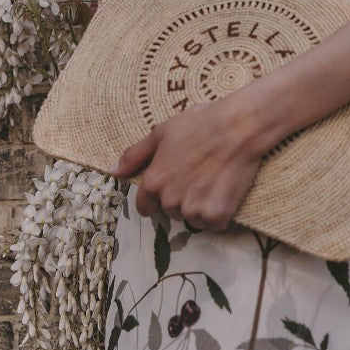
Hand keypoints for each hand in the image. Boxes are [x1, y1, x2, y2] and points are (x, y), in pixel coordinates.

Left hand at [108, 95, 265, 230]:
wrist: (238, 128)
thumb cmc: (200, 124)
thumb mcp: (161, 133)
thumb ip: (134, 155)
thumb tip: (112, 171)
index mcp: (154, 181)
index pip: (145, 207)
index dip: (157, 198)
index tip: (173, 186)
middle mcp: (170, 199)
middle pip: (171, 212)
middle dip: (182, 199)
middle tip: (199, 175)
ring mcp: (193, 208)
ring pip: (192, 220)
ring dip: (201, 208)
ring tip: (213, 181)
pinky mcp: (216, 214)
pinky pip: (213, 224)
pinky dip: (219, 213)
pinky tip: (224, 191)